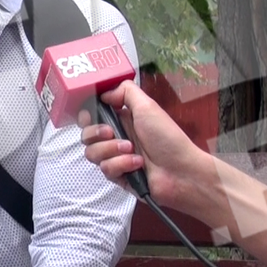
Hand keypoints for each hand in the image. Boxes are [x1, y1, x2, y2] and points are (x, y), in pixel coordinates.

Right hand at [78, 80, 210, 215]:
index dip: (86, 116)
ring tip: (132, 150)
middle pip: (86, 135)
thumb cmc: (168, 138)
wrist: (181, 171)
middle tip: (111, 133)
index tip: (89, 116)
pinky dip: (121, 165)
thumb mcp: (147, 106)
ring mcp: (115, 157)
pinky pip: (105, 169)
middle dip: (96, 133)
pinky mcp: (118, 175)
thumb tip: (104, 93)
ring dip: (111, 150)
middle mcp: (116, 137)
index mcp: (121, 119)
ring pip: (92, 153)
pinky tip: (138, 164)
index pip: (91, 116)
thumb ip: (125, 92)